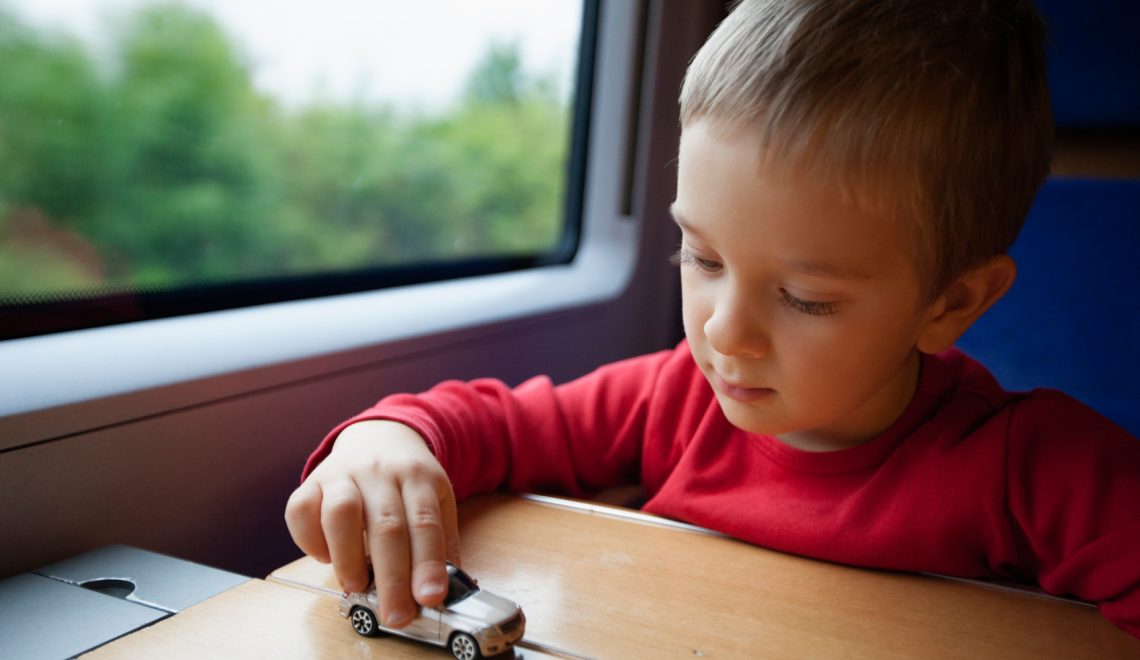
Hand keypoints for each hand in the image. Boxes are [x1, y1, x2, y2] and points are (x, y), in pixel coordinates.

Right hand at [285, 420, 459, 627]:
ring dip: (348, 557)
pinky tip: (324, 557)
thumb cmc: (408, 480)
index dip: (428, 563)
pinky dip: (309, 540)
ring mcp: (343, 474)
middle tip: (396, 613)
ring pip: (341, 513)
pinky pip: (300, 509)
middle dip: (392, 577)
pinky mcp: (311, 481)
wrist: (379, 436)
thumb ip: (442, 541)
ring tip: (356, 586)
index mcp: (418, 476)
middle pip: (386, 525)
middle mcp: (380, 472)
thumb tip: (445, 588)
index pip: (425, 522)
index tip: (431, 597)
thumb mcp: (437, 498)